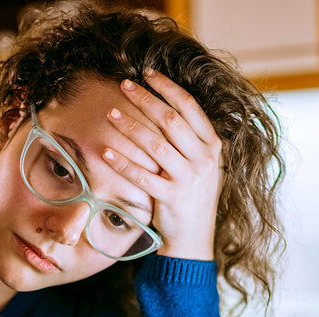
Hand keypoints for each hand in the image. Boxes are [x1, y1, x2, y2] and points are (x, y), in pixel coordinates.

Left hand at [103, 70, 223, 260]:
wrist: (194, 239)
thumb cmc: (191, 198)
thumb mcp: (200, 166)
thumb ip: (189, 140)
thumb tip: (163, 106)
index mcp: (213, 147)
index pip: (190, 107)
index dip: (167, 87)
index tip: (147, 73)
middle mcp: (204, 160)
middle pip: (171, 120)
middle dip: (145, 99)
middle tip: (124, 85)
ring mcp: (190, 179)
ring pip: (155, 144)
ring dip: (130, 126)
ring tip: (111, 113)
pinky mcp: (172, 198)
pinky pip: (143, 176)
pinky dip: (122, 163)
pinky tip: (105, 151)